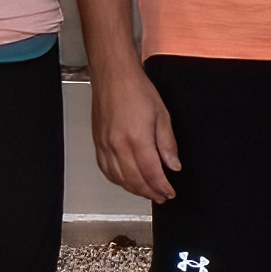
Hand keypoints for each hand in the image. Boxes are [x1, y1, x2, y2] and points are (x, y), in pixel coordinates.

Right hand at [89, 62, 181, 205]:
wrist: (113, 75)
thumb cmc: (135, 89)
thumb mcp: (162, 115)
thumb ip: (167, 144)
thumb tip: (173, 165)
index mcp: (136, 138)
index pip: (152, 173)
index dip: (162, 187)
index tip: (169, 192)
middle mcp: (117, 145)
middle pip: (135, 181)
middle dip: (150, 193)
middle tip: (161, 196)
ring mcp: (105, 145)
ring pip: (119, 179)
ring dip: (134, 190)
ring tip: (147, 191)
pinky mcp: (97, 143)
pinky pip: (106, 170)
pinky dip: (118, 180)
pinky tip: (126, 181)